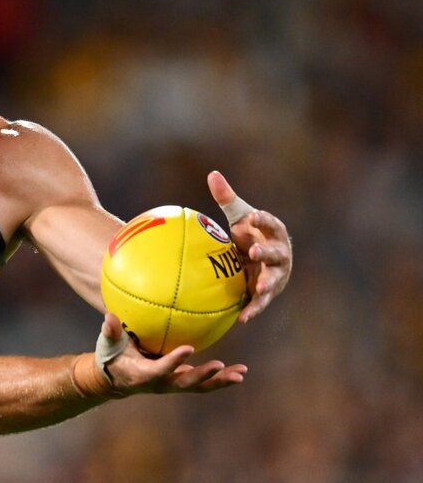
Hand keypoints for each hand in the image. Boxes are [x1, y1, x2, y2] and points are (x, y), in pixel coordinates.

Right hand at [100, 314, 246, 394]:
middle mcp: (162, 383)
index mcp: (144, 375)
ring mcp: (173, 384)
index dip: (175, 361)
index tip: (189, 348)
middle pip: (185, 383)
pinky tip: (239, 372)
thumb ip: (110, 331)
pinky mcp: (181, 381)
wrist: (116, 379)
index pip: (161, 369)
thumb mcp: (108, 344)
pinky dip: (221, 379)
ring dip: (220, 381)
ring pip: (199, 387)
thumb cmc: (112, 357)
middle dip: (203, 376)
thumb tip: (109, 316)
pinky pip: (203, 383)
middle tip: (221, 366)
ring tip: (240, 374)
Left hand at [207, 170, 291, 322]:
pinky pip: (261, 302)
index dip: (264, 220)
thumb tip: (212, 173)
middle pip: (277, 253)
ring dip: (268, 284)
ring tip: (261, 288)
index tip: (253, 216)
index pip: (271, 224)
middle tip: (255, 251)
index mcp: (274, 232)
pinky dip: (253, 309)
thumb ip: (227, 197)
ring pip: (274, 279)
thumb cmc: (248, 232)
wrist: (256, 258)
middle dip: (268, 252)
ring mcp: (276, 274)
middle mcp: (280, 253)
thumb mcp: (238, 215)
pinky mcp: (267, 292)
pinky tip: (242, 318)